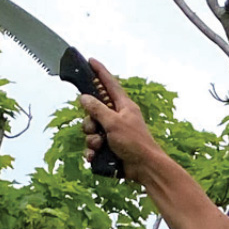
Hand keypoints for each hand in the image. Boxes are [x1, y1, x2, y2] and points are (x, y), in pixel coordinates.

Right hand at [78, 58, 155, 178]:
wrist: (144, 168)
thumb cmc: (135, 142)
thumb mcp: (113, 122)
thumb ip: (97, 109)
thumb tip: (84, 97)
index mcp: (123, 106)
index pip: (109, 83)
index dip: (99, 72)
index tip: (90, 60)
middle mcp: (118, 117)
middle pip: (93, 111)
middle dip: (89, 121)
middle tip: (95, 128)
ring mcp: (113, 132)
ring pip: (91, 130)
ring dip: (91, 139)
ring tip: (99, 145)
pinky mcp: (109, 147)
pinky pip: (93, 146)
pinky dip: (92, 152)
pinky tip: (95, 156)